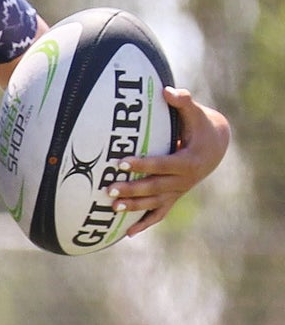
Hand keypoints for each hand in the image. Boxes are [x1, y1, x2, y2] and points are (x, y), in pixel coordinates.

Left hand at [114, 86, 230, 237]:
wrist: (215, 147)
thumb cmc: (200, 127)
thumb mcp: (195, 113)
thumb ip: (183, 102)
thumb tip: (167, 90)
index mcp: (188, 161)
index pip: (161, 165)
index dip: (141, 164)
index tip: (121, 163)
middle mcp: (183, 180)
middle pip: (154, 187)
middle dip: (131, 189)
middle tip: (108, 189)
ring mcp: (178, 192)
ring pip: (153, 203)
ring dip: (133, 207)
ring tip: (112, 207)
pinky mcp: (173, 198)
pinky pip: (159, 214)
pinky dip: (144, 224)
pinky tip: (127, 234)